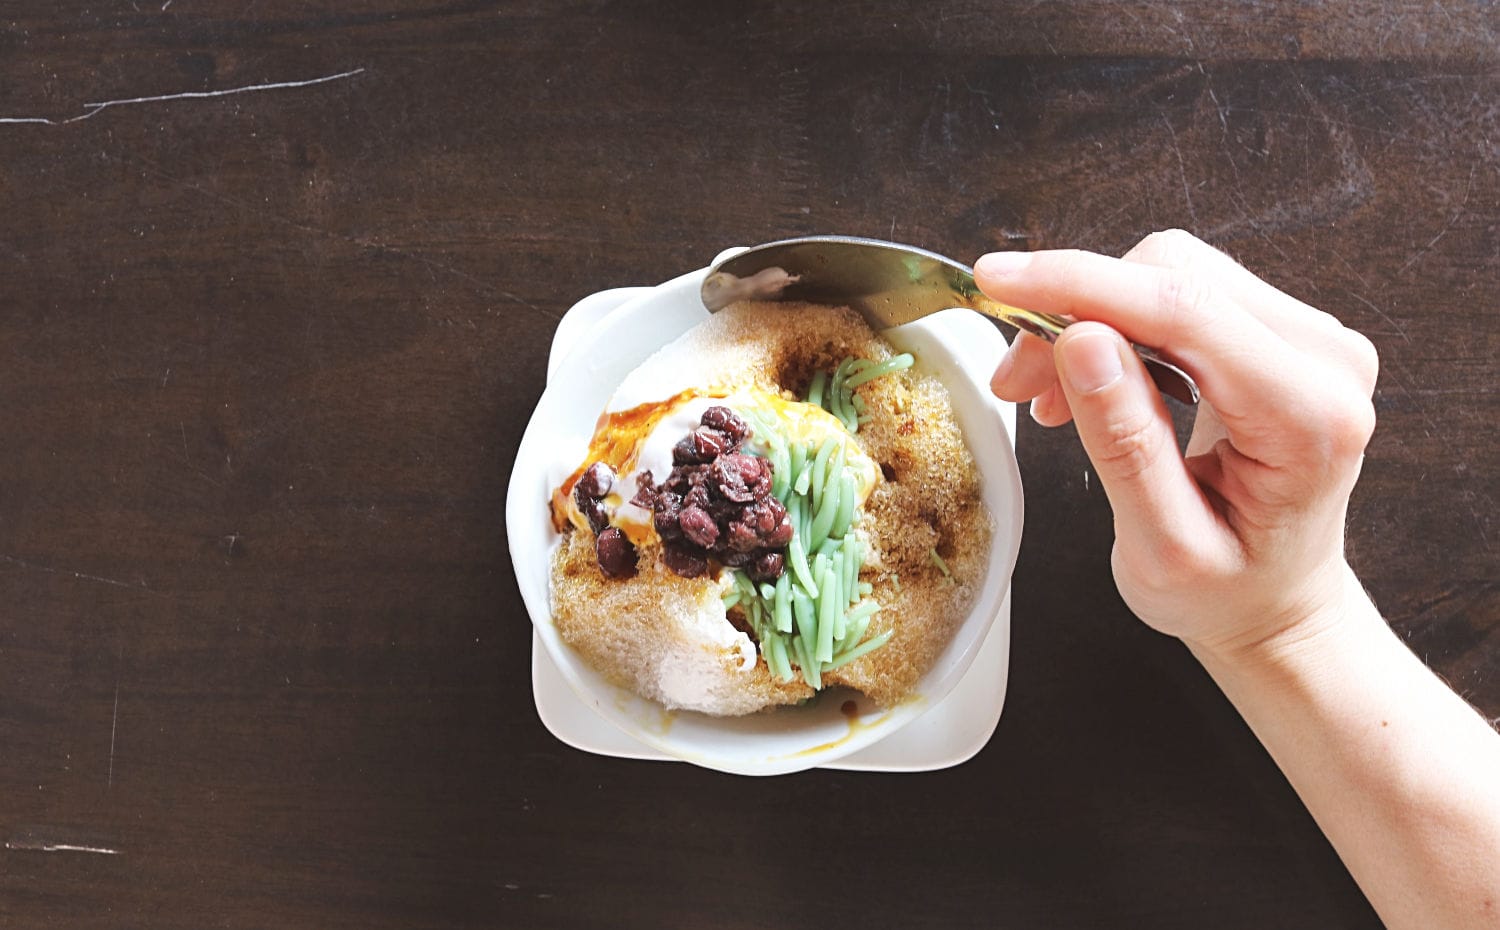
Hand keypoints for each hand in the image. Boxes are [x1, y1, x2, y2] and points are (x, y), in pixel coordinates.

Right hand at [978, 230, 1379, 657]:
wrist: (1278, 604)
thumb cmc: (1227, 592)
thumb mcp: (1161, 548)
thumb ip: (1124, 445)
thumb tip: (1079, 342)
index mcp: (1309, 417)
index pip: (1185, 311)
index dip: (1081, 286)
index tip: (998, 282)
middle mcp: (1324, 359)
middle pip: (1175, 276)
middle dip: (1075, 312)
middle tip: (1017, 383)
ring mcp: (1307, 338)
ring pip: (1171, 274)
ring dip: (1090, 319)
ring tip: (1049, 396)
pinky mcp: (1279, 330)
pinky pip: (1181, 294)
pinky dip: (1117, 326)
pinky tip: (1090, 382)